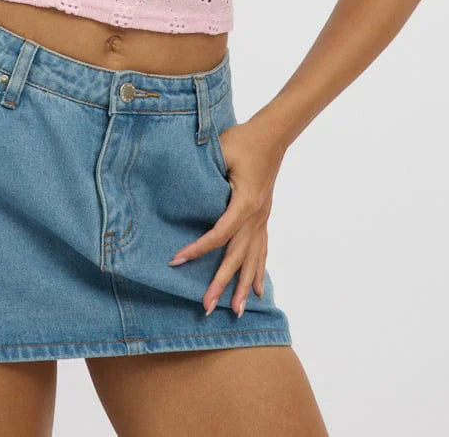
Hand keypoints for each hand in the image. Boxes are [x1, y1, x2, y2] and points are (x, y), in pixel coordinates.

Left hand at [168, 118, 285, 317]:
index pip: (219, 233)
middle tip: (206, 307)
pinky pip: (262, 249)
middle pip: (237, 256)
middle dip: (221, 283)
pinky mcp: (263, 217)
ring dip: (243, 287)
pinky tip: (258, 291)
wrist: (272, 135)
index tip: (176, 261)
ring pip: (253, 259)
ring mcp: (262, 219)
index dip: (197, 249)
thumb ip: (206, 169)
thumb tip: (183, 184)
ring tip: (236, 312)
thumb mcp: (221, 150)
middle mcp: (256, 216)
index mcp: (245, 201)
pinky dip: (259, 272)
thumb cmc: (243, 140)